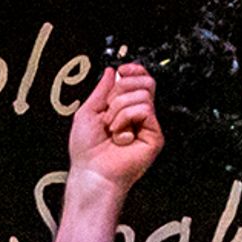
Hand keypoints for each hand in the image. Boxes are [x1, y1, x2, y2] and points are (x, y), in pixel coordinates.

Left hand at [49, 63, 160, 241]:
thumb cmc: (87, 150)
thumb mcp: (87, 111)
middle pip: (145, 82)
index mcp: (125, 108)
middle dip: (122, 90)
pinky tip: (120, 134)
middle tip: (109, 109)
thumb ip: (101, 89)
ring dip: (119, 109)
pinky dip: (125, 118)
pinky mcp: (154, 136)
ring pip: (142, 94)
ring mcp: (148, 126)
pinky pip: (144, 109)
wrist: (91, 171)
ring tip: (111, 128)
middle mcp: (139, 116)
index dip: (134, 70)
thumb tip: (112, 70)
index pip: (139, 80)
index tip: (123, 70)